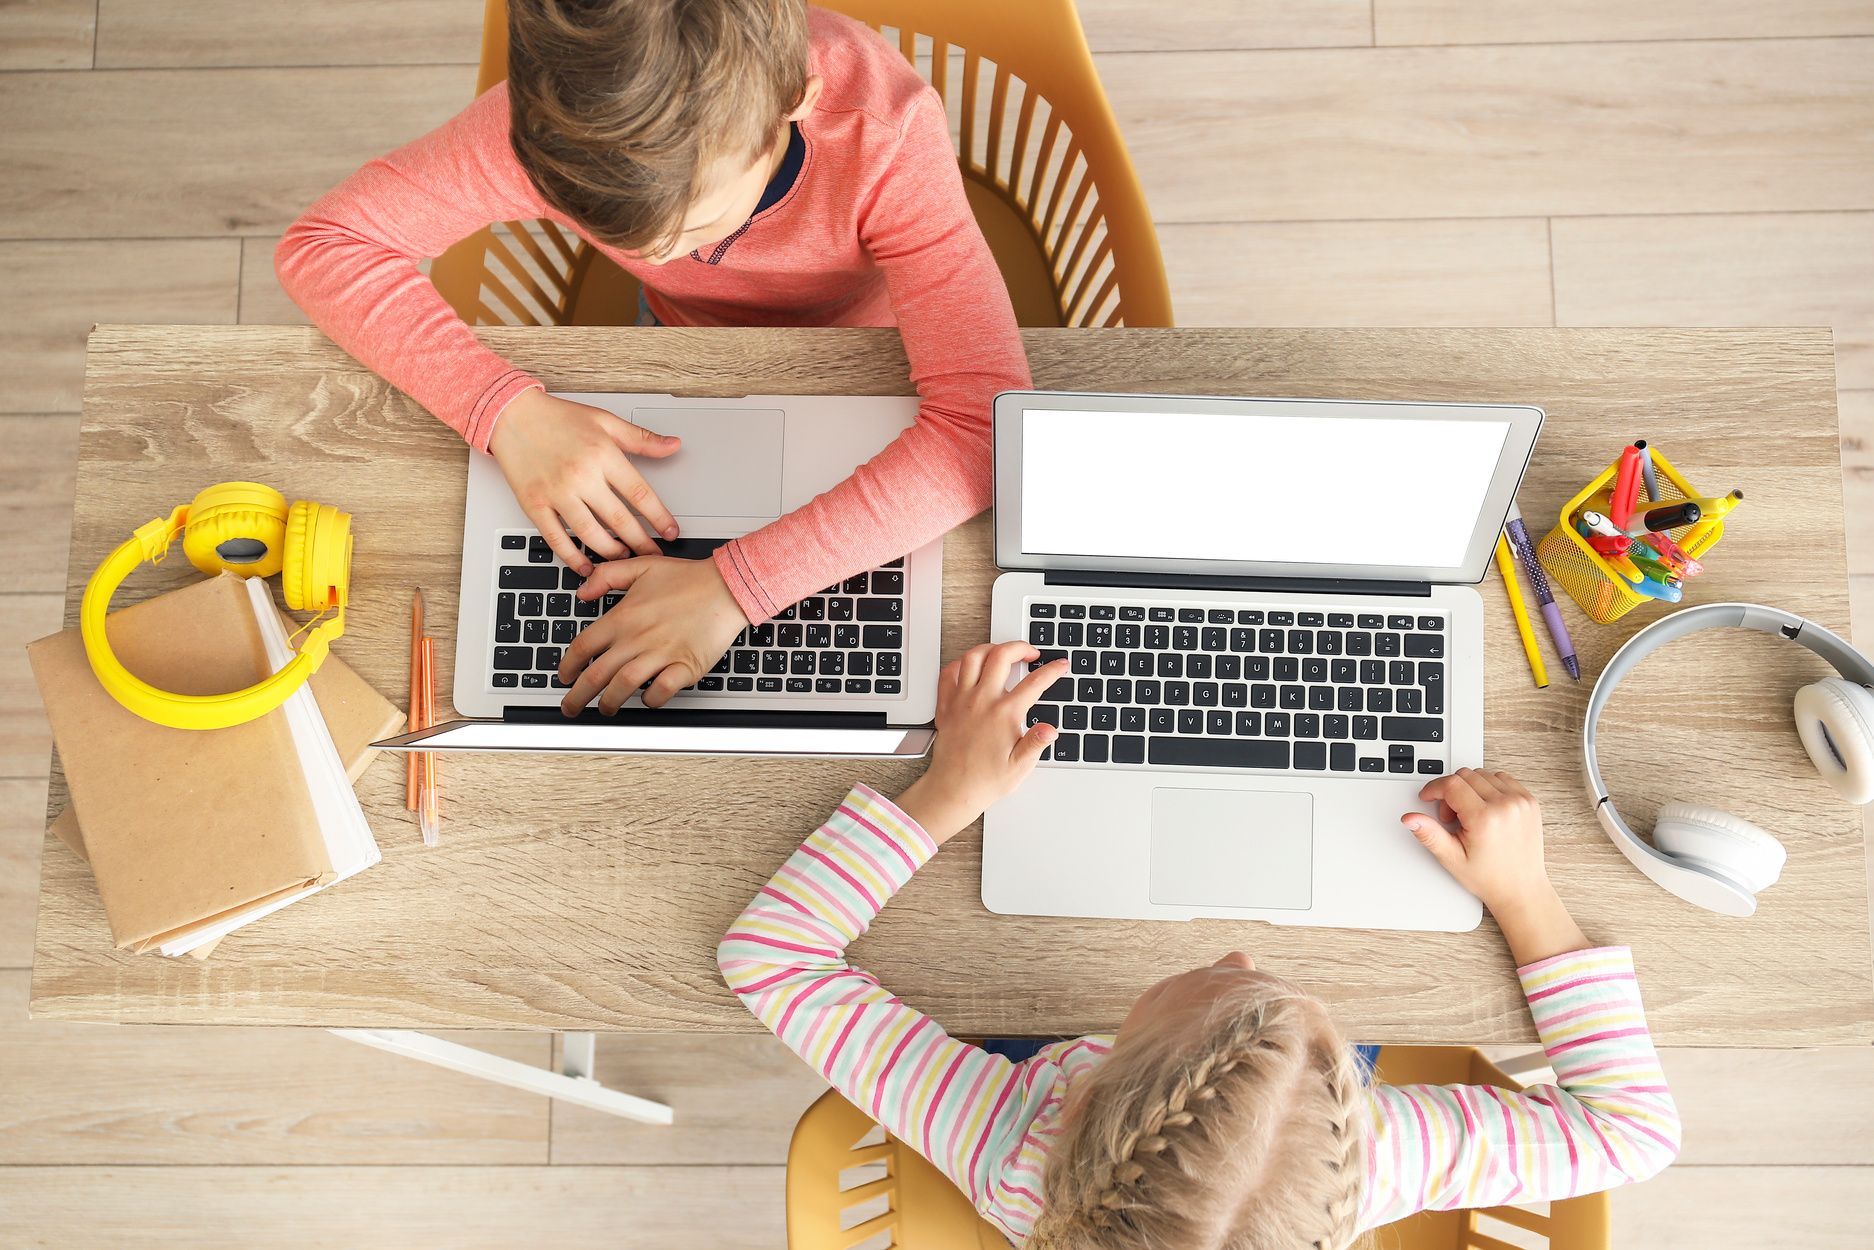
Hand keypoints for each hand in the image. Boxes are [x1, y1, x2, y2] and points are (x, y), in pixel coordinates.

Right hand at [487, 389, 681, 572]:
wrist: (512, 415)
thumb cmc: (558, 418)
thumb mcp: (605, 421)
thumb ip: (641, 438)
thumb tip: (672, 445)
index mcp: (603, 455)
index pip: (640, 494)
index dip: (659, 518)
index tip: (670, 532)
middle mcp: (581, 475)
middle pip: (619, 519)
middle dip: (640, 542)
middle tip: (652, 555)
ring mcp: (556, 492)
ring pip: (590, 533)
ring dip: (610, 551)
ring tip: (623, 557)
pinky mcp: (534, 504)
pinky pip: (555, 538)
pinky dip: (571, 556)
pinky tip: (584, 566)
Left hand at [557, 555, 749, 711]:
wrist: (726, 586)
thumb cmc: (688, 578)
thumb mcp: (641, 566)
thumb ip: (607, 575)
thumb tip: (583, 591)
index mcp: (623, 617)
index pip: (583, 647)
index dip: (567, 666)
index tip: (564, 676)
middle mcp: (637, 638)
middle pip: (596, 675)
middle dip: (577, 697)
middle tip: (571, 707)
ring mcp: (660, 654)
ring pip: (623, 686)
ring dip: (610, 702)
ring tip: (606, 709)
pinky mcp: (684, 665)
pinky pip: (661, 690)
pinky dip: (651, 699)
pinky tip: (647, 699)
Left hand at [893, 642, 1067, 844]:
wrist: (954, 789)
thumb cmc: (986, 779)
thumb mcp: (1020, 765)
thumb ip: (1036, 743)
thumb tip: (1050, 729)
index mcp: (1004, 714)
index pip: (1034, 682)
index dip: (1052, 670)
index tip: (1060, 665)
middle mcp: (982, 701)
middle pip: (1001, 656)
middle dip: (1021, 647)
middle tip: (1031, 653)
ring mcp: (961, 701)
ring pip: (973, 657)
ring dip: (991, 649)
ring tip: (1003, 653)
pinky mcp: (946, 706)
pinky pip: (949, 673)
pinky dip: (961, 664)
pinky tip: (971, 667)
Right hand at [1404, 769, 1588, 965]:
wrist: (1522, 889)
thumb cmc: (1490, 877)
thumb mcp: (1452, 858)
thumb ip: (1429, 834)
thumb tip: (1410, 818)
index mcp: (1485, 819)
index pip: (1451, 784)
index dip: (1434, 789)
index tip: (1428, 797)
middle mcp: (1506, 806)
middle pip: (1465, 775)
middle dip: (1451, 792)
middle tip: (1453, 818)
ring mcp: (1521, 802)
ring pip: (1483, 774)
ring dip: (1471, 788)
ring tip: (1471, 815)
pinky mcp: (1530, 801)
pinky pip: (1503, 779)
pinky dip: (1490, 788)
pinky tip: (1487, 808)